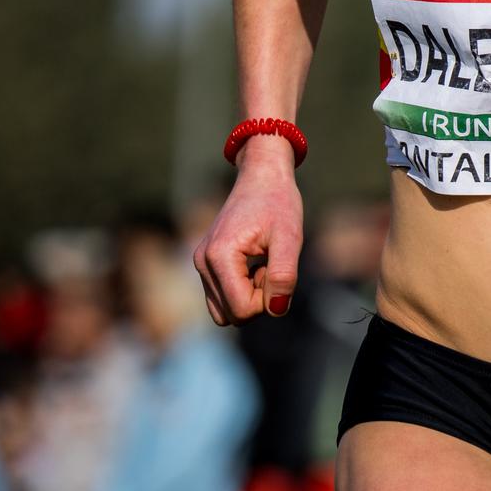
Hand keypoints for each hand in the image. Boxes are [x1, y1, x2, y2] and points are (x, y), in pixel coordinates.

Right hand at [192, 138, 302, 324]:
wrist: (262, 176)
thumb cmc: (278, 203)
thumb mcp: (290, 238)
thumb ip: (284, 275)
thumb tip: (276, 309)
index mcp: (219, 256)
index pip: (241, 309)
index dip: (268, 300)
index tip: (277, 270)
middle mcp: (202, 263)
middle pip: (232, 314)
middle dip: (258, 299)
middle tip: (271, 265)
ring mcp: (200, 264)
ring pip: (225, 310)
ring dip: (249, 296)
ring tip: (263, 265)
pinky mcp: (205, 264)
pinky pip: (222, 297)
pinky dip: (240, 289)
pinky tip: (255, 265)